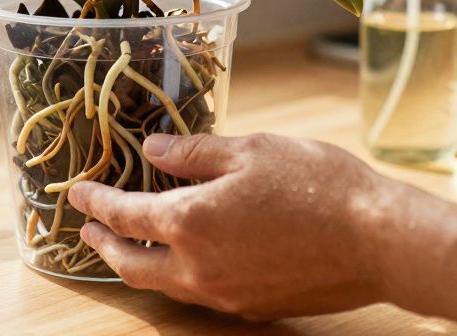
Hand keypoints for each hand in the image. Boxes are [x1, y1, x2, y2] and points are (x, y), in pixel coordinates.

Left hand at [67, 132, 408, 319]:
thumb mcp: (252, 150)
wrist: (380, 241)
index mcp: (191, 222)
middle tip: (90, 226)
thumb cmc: (320, 186)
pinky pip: (199, 293)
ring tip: (130, 241)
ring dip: (138, 262)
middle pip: (131, 263)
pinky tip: (187, 256)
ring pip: (163, 284)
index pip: (125, 215)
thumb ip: (194, 153)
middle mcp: (199, 268)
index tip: (76, 193)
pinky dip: (177, 274)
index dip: (96, 202)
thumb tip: (153, 149)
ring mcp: (225, 294)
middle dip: (104, 243)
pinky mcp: (253, 307)